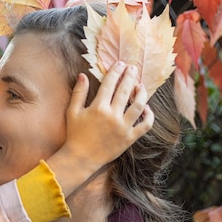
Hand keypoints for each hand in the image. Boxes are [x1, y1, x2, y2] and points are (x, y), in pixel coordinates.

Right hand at [46, 62, 152, 196]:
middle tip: (133, 68)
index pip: (110, 84)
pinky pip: (145, 125)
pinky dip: (149, 116)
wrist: (81, 158)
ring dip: (141, 93)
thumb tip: (83, 75)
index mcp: (98, 108)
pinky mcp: (130, 138)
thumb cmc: (75, 134)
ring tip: (141, 86)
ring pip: (138, 105)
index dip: (116, 72)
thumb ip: (79, 92)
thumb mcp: (72, 112)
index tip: (120, 64)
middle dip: (130, 77)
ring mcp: (123, 127)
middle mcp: (113, 116)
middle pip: (125, 91)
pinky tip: (146, 108)